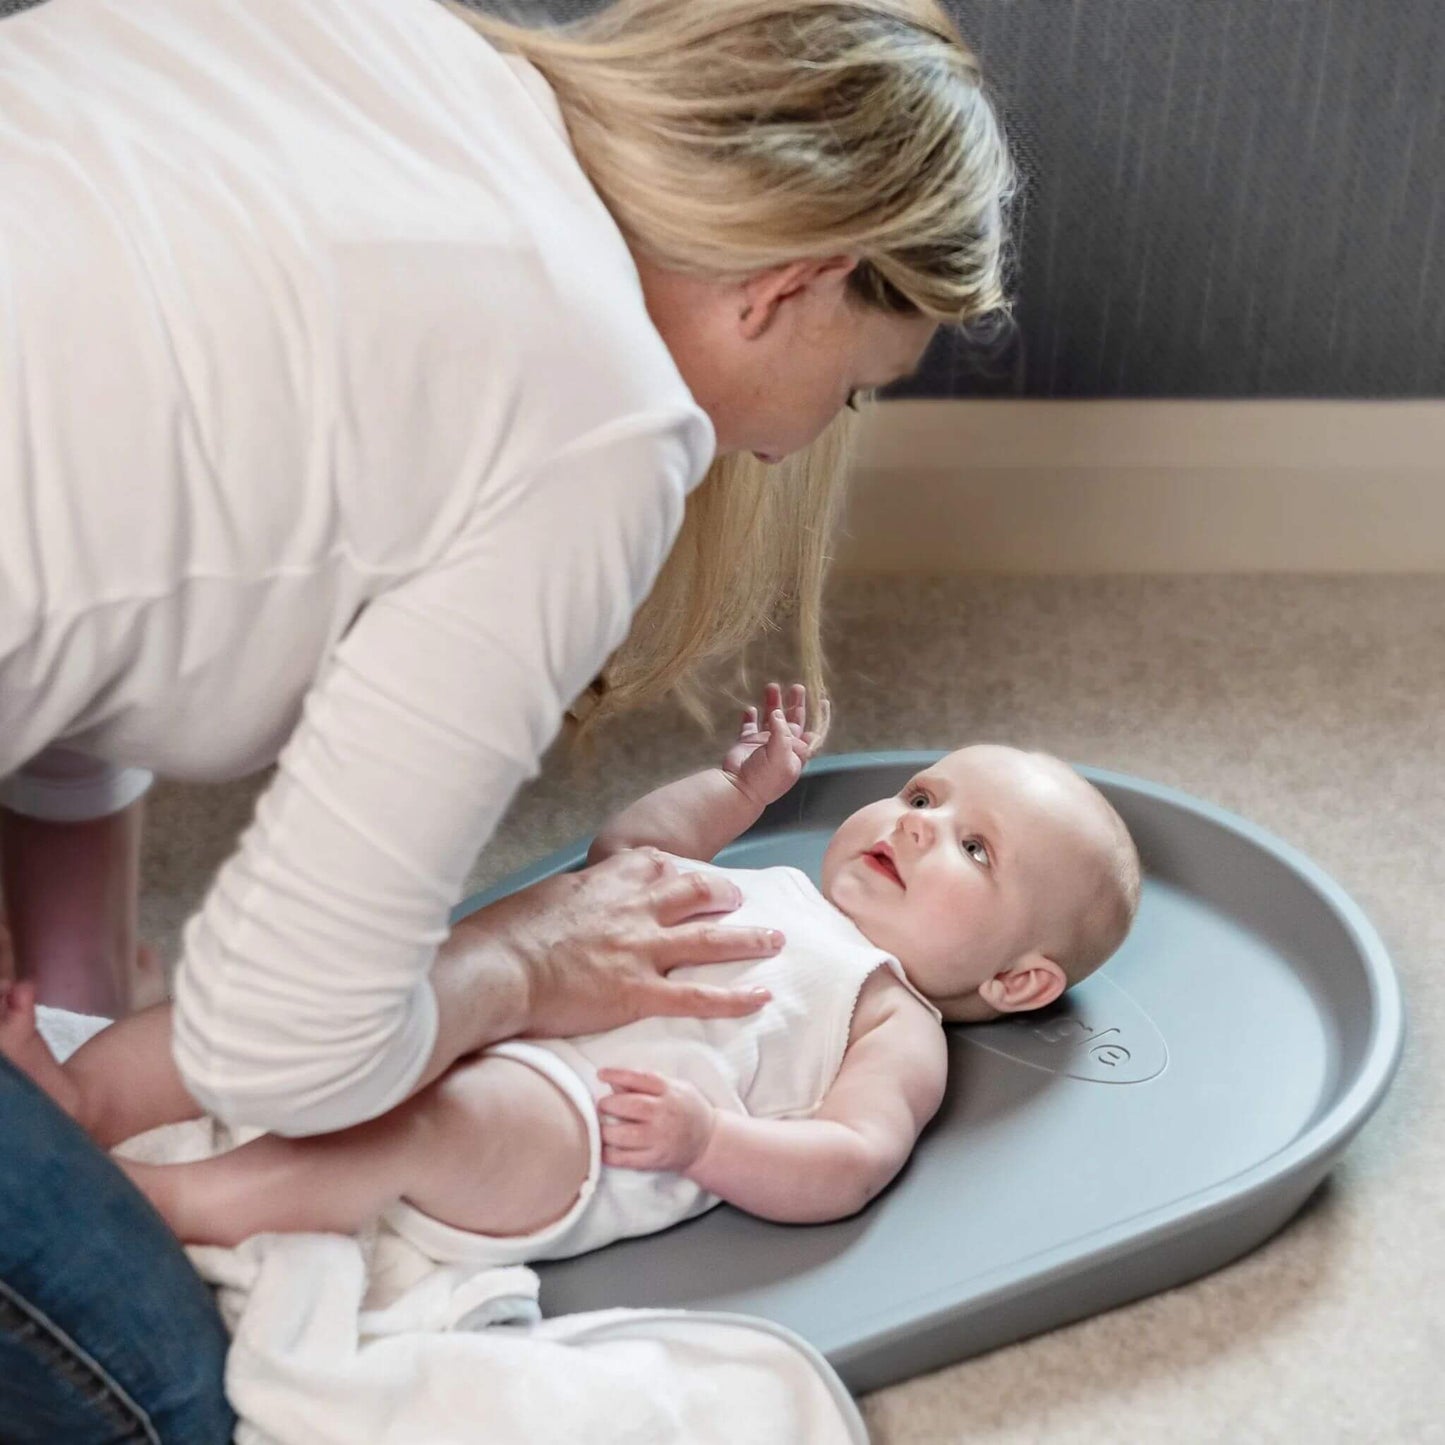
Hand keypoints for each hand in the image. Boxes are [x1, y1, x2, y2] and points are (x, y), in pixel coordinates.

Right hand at [448, 847, 782, 1039]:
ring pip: (711, 940)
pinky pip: (698, 996)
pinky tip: (761, 998)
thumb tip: (572, 903)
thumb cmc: (506, 934)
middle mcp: (634, 909)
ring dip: (749, 938)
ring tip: (775, 939)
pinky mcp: (639, 993)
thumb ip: (572, 898)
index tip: (683, 873)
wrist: (498, 969)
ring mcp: (641, 950)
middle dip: (724, 895)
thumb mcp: (543, 897)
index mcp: (607, 880)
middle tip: (739, 900)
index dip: (676, 869)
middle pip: (695, 892)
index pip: (655, 863)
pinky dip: (735, 998)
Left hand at [597, 1067, 715, 1172]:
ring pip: (626, 1135)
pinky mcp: (655, 1159)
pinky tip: (603, 1149)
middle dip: (609, 1104)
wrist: (708, 1141)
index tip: (601, 1074)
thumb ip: (645, 1083)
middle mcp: (664, 1114)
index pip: (640, 1079)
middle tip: (602, 1105)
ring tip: (602, 1128)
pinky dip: (610, 1155)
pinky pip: (627, 1159)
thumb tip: (614, 1083)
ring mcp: (660, 1139)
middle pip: (632, 1106)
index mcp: (669, 1092)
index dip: (617, 1074)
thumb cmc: (687, 1109)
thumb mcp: (674, 1087)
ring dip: (607, 1131)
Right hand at [721, 682, 829, 808]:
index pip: (810, 731)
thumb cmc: (765, 777)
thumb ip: (782, 732)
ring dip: (772, 703)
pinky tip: (751, 708)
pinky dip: (751, 716)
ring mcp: (763, 744)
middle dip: (795, 704)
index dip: (817, 718)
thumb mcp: (780, 755)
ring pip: (770, 718)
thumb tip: (777, 713)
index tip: (822, 700)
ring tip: (772, 686)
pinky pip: (749, 726)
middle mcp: (782, 747)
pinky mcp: (746, 743)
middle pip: (792, 721)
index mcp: (796, 753)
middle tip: (797, 686)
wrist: (738, 788)